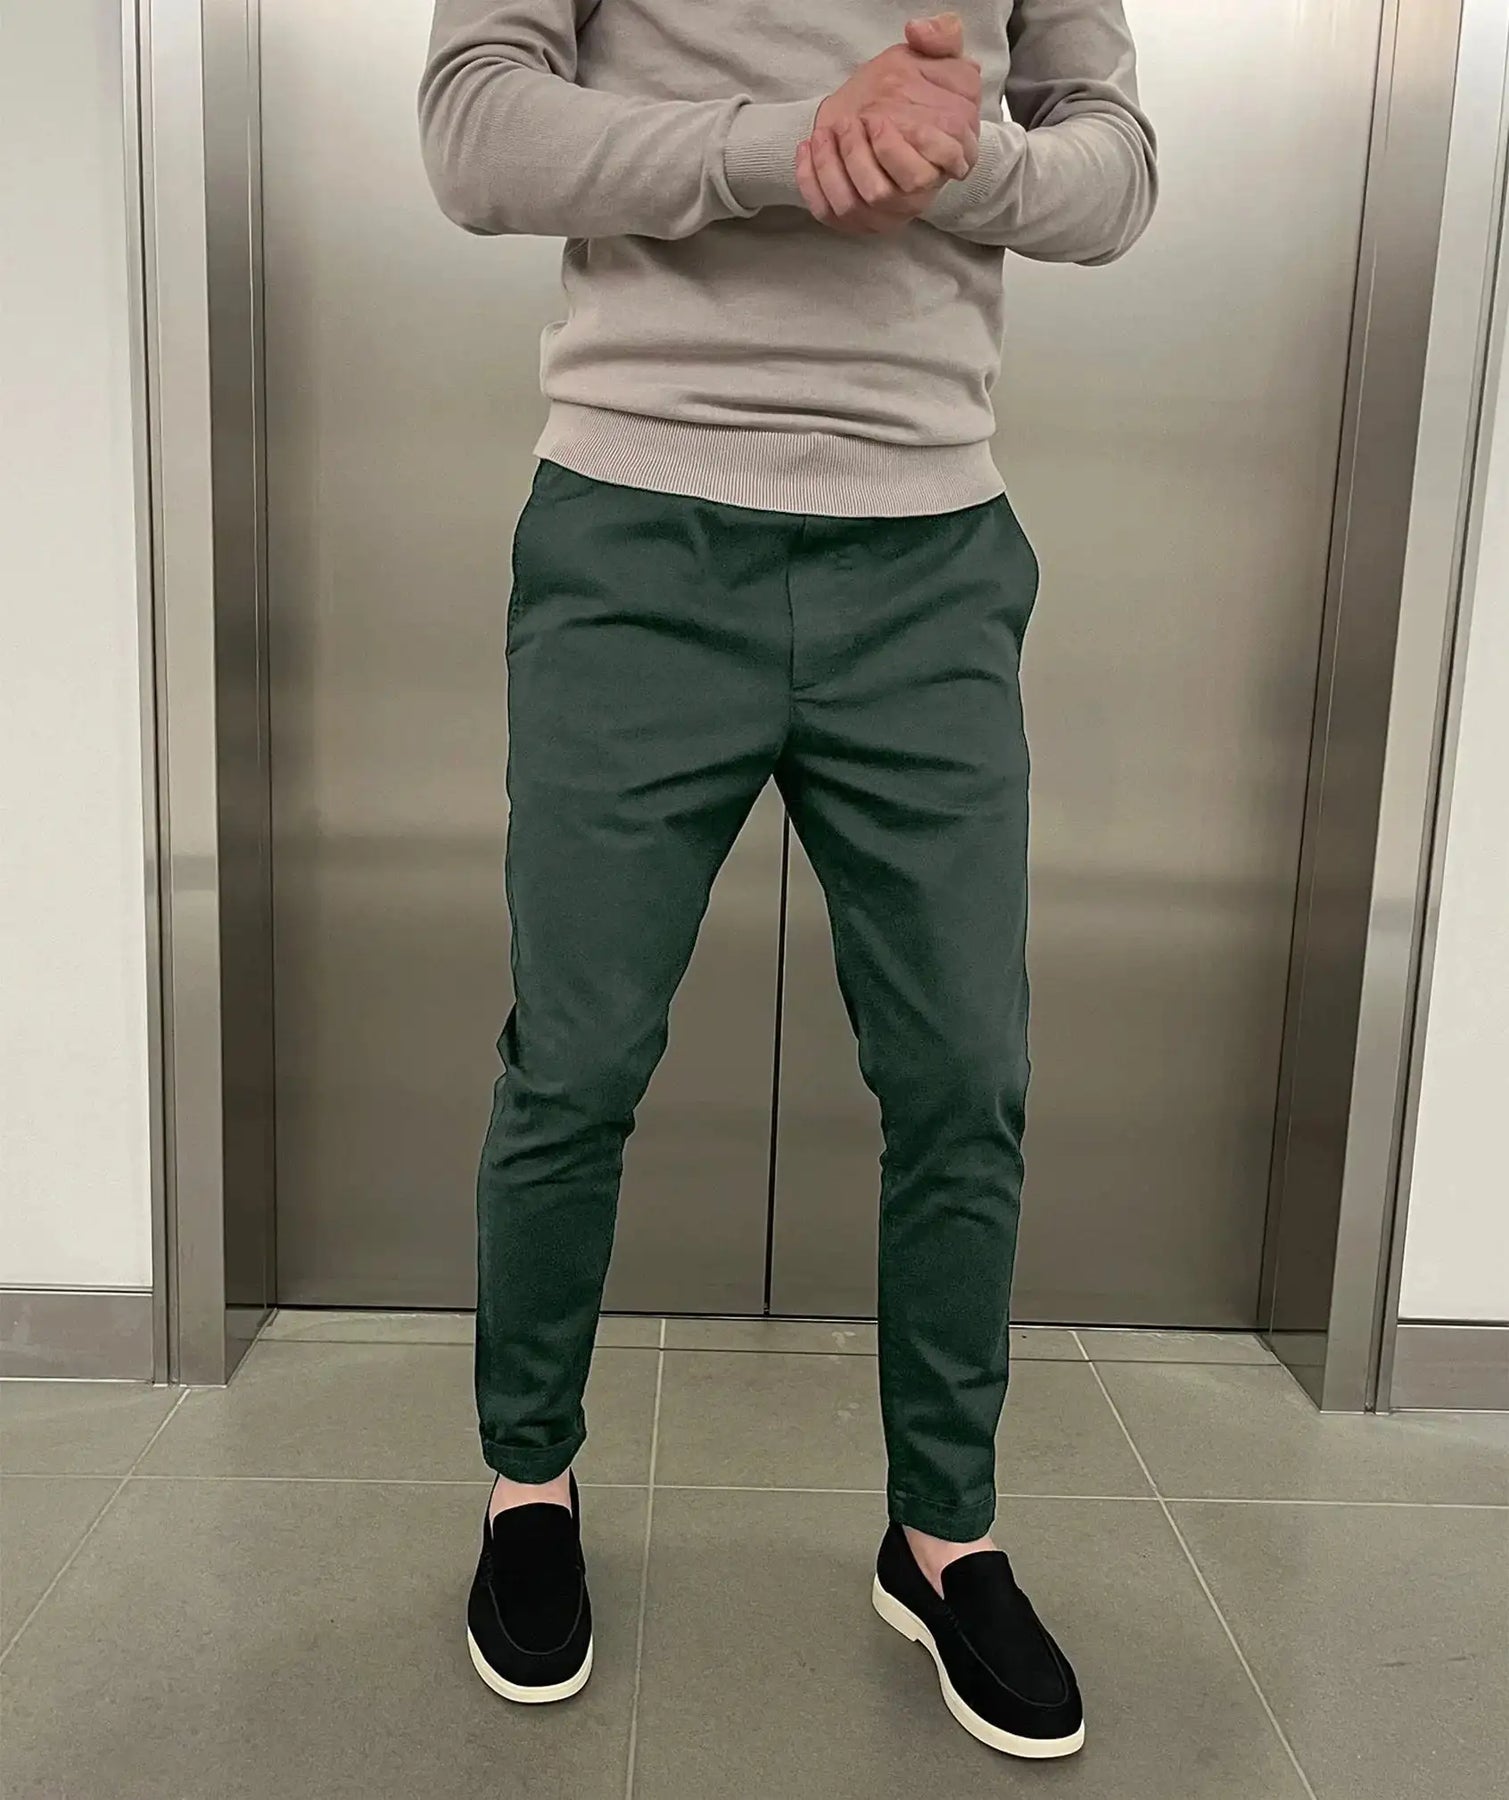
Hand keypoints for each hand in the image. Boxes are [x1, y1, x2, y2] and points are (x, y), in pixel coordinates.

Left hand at [799, 14, 981, 235]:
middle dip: (860, 156)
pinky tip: (806, 148)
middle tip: (848, 123)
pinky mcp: (855, 221)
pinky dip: (810, 182)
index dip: (902, 146)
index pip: (931, 167)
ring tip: (823, 132)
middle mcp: (917, 193)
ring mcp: (885, 212)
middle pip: (888, 191)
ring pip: (854, 204)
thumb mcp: (938, 59)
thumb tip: (918, 31)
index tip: (876, 117)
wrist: (885, 120)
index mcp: (946, 158)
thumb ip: (943, 38)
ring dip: (832, 167)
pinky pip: (827, 212)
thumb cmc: (914, 93)